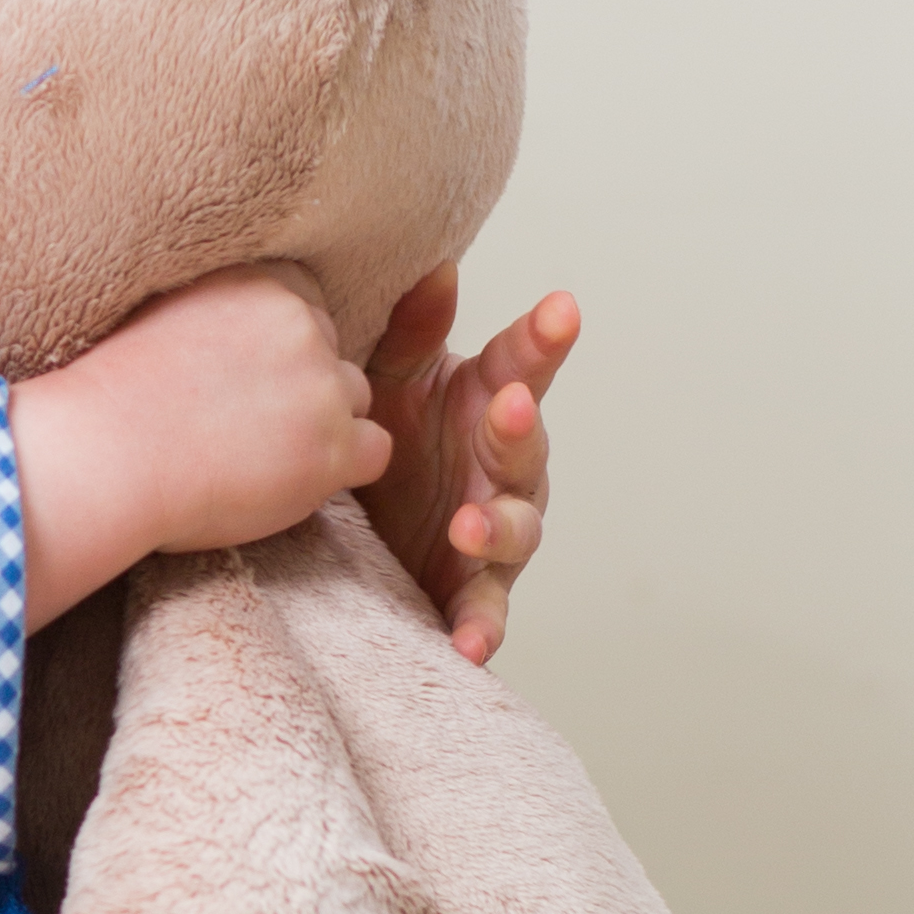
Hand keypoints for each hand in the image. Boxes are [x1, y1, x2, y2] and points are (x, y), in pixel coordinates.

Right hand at [11, 267, 388, 630]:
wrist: (102, 455)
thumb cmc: (111, 397)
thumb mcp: (163, 313)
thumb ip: (218, 309)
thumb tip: (236, 330)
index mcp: (259, 280)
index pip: (306, 305)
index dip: (280, 348)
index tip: (241, 377)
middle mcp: (299, 322)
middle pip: (333, 353)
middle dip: (303, 387)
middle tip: (245, 424)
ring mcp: (321, 385)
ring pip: (353, 402)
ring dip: (322, 428)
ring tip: (260, 455)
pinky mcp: (332, 447)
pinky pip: (375, 452)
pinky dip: (340, 470)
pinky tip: (288, 479)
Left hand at [361, 265, 576, 666]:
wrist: (352, 517)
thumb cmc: (390, 433)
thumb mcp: (390, 377)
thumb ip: (414, 329)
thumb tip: (434, 266)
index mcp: (490, 403)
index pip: (524, 364)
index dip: (544, 339)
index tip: (561, 308)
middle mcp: (505, 467)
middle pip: (526, 447)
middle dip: (520, 428)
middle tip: (510, 405)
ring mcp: (494, 532)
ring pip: (516, 532)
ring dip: (496, 529)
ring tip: (466, 526)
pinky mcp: (471, 591)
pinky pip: (485, 614)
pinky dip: (481, 631)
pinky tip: (468, 647)